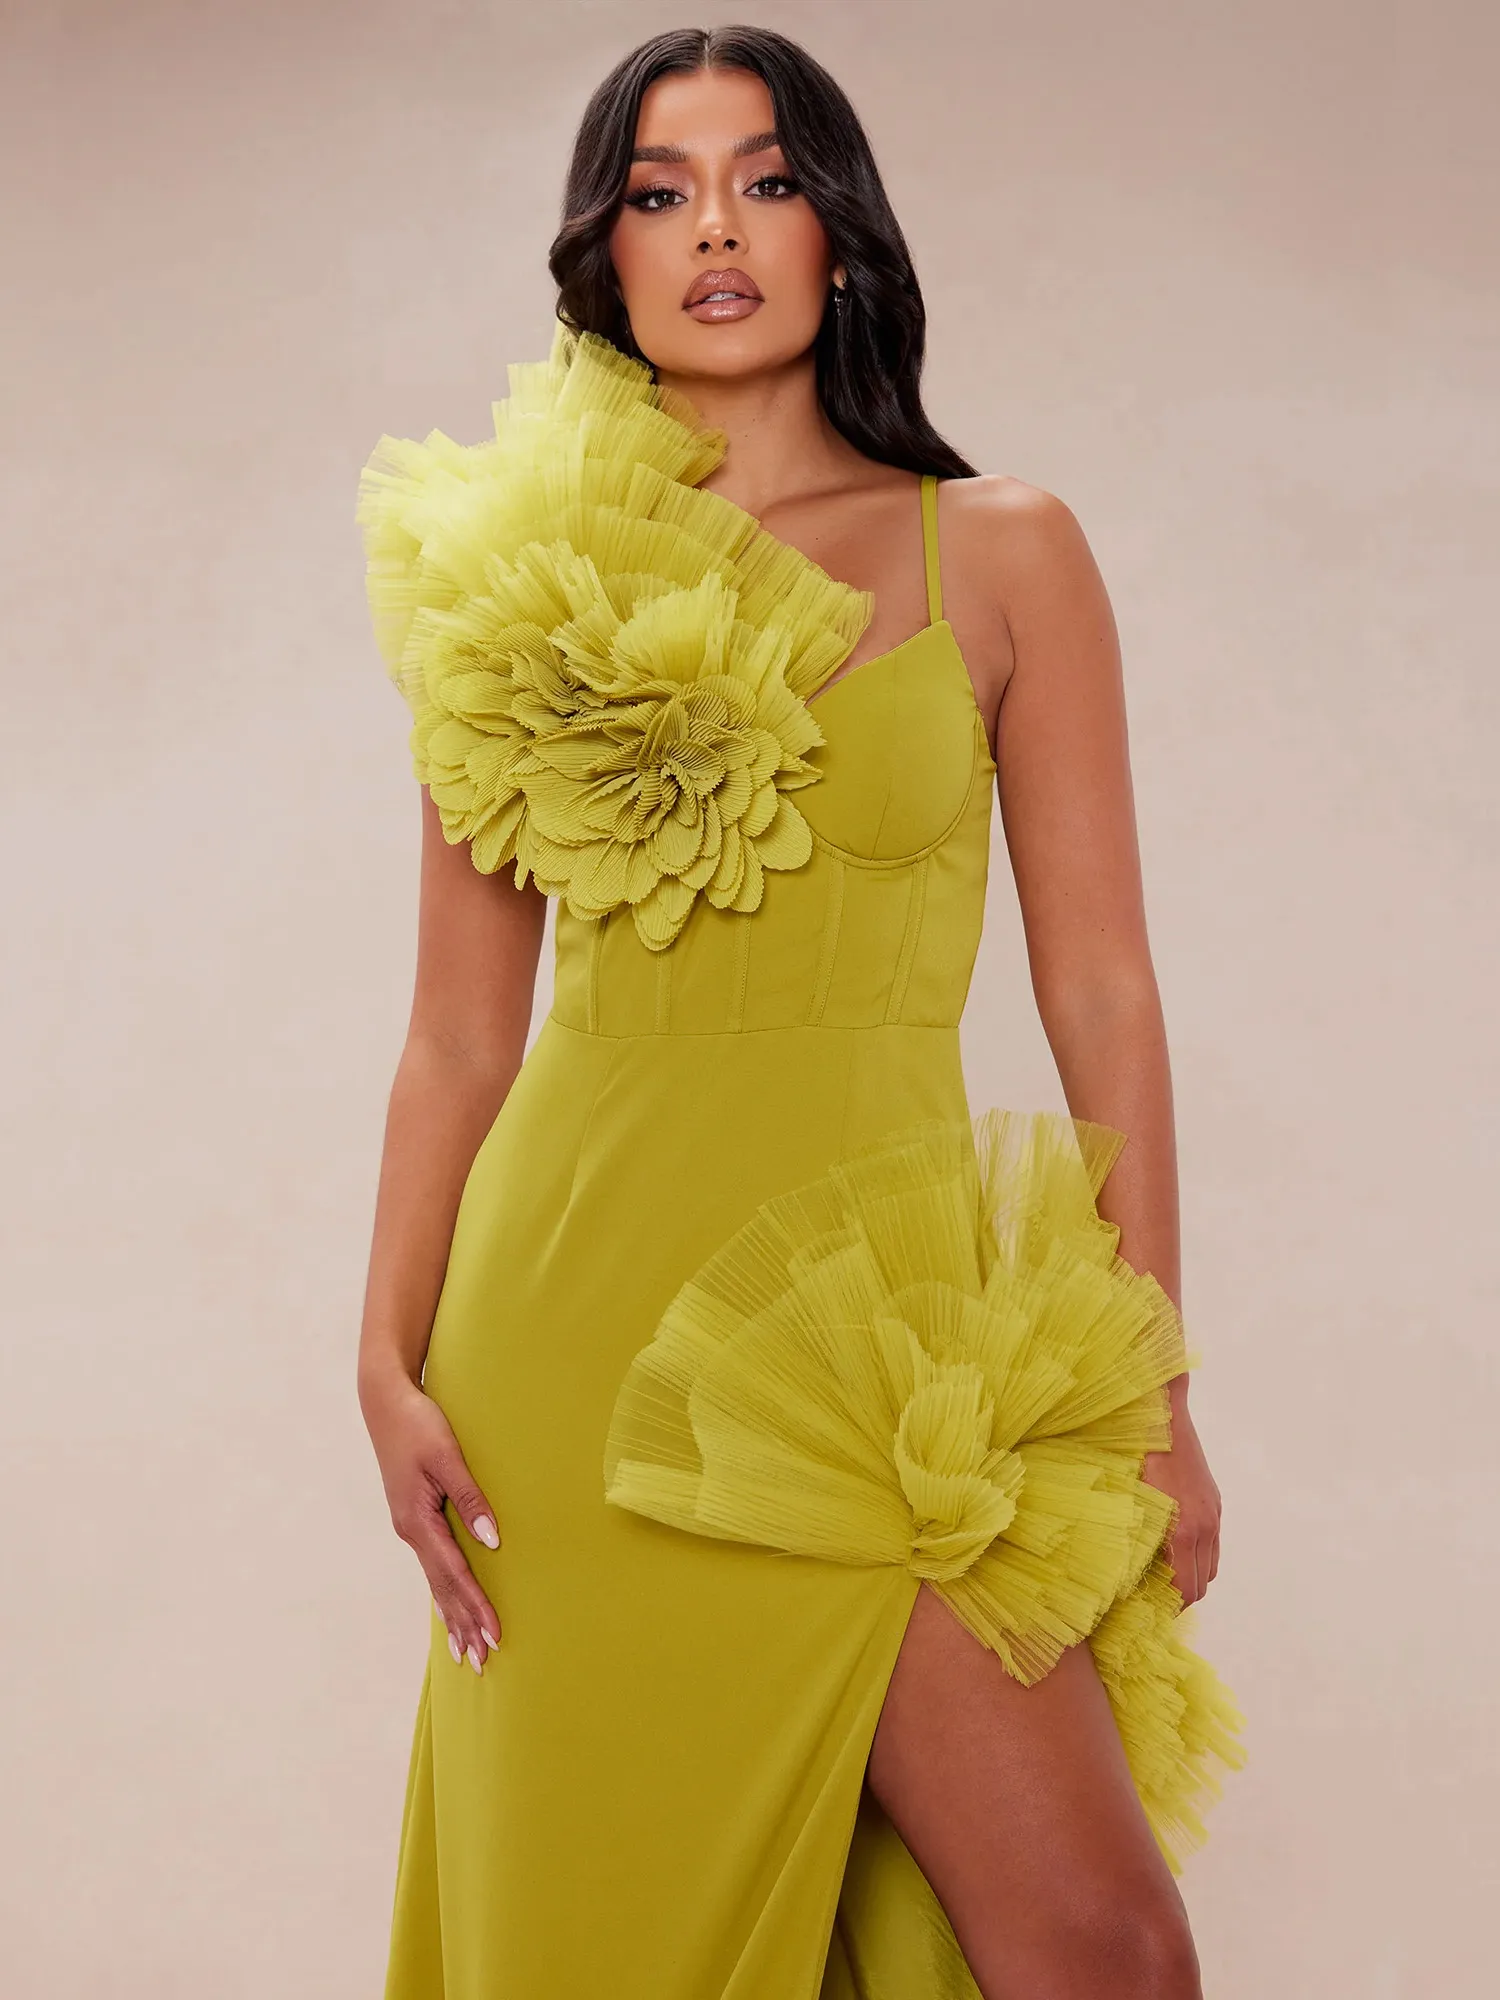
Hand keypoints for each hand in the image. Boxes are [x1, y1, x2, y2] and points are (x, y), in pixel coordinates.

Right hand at [361, 1371, 502, 1673]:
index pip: (453, 1575)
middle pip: (442, 1588)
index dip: (475, 1606)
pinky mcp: (414, 1516)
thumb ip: (470, 1497)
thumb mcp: (447, 1457)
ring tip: (464, 1651)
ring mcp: (410, 1526)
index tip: (493, 1635)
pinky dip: (444, 1590)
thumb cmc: (419, 1424)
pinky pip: (433, 1564)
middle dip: (462, 1624)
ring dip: (452, 1615)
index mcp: (418, 1521)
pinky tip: (449, 1605)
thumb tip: (492, 1540)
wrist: (385, 1401)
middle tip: (481, 1662)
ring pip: (436, 1580)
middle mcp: (411, 1531)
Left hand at [1141, 1398, 1220, 1606]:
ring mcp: (1213, 1513)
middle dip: (1181, 1598)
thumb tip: (1126, 1572)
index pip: (1186, 1589)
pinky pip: (1213, 1544)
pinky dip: (1199, 1556)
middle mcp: (1205, 1526)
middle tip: (1154, 1600)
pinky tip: (1176, 1551)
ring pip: (1211, 1566)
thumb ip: (1135, 1538)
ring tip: (1164, 1579)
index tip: (1150, 1612)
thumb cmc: (1136, 1457)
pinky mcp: (1215, 1502)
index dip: (1169, 1607)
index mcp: (1182, 1531)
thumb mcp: (1131, 1501)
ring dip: (1192, 1577)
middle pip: (1202, 1584)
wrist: (1163, 1415)